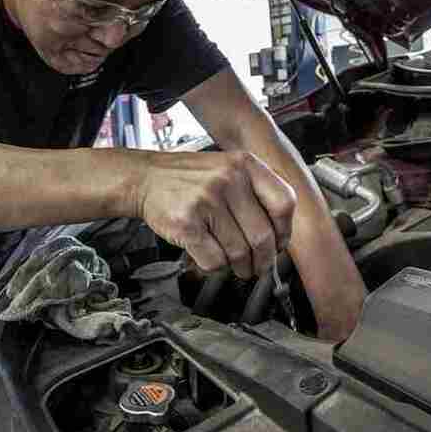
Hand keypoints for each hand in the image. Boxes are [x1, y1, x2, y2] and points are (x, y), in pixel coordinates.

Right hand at [136, 151, 295, 278]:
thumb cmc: (190, 178)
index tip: (279, 244)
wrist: (146, 178)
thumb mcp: (228, 169)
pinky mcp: (186, 223)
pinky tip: (211, 255)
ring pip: (239, 252)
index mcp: (244, 164)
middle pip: (263, 236)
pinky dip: (215, 266)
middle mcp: (228, 179)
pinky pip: (214, 260)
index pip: (284, 203)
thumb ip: (256, 192)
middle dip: (263, 260)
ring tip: (236, 265)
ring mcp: (206, 200)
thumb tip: (281, 235)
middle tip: (258, 266)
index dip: (284, 231)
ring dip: (240, 267)